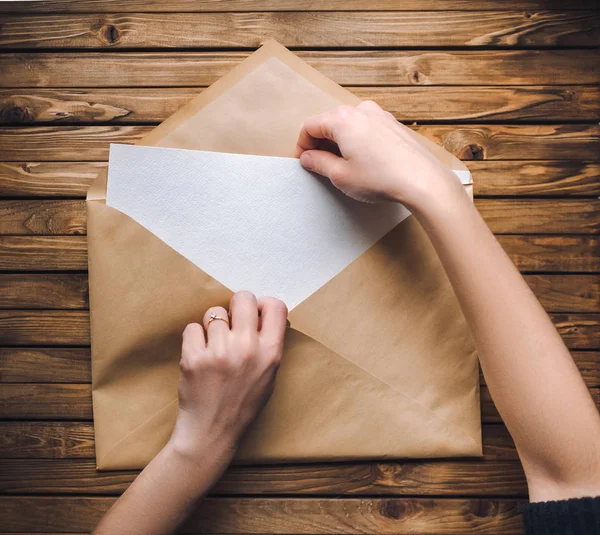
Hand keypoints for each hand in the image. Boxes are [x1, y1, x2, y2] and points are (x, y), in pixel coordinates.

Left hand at [168, 291, 287, 464]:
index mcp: (271, 353)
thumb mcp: (269, 376)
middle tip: (232, 324)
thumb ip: (269, 344)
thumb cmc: (243, 404)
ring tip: (214, 347)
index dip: (264, 305)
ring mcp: (219, 352)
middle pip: (244, 298)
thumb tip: (262, 313)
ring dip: (212, 326)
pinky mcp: (193, 357)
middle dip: (237, 307)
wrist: (212, 432)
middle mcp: (247, 348)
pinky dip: (194, 339)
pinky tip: (199, 355)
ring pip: (214, 312)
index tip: (255, 315)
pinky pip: (192, 328)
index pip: (275, 306)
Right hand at [296, 100, 461, 206]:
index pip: (310, 125)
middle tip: (320, 164)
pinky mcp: (393, 124)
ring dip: (339, 141)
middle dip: (321, 142)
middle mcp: (361, 110)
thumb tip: (309, 158)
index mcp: (343, 119)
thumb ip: (319, 163)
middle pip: (329, 121)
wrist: (422, 180)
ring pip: (349, 124)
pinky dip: (357, 140)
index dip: (303, 144)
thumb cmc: (382, 178)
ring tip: (342, 165)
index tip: (305, 160)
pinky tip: (363, 161)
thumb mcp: (341, 176)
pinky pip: (366, 127)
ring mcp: (380, 115)